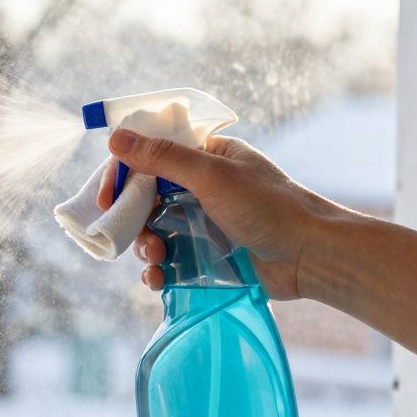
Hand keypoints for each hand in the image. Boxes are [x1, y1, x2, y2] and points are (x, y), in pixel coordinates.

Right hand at [98, 128, 346, 299]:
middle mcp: (203, 187)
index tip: (106, 198)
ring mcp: (205, 223)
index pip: (152, 156)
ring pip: (155, 232)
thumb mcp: (212, 175)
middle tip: (127, 233)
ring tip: (156, 259)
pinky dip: (158, 271)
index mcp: (207, 157)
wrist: (311, 256)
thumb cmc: (269, 207)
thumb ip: (163, 158)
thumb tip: (116, 137)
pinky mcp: (209, 257)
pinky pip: (171, 262)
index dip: (124, 174)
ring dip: (145, 246)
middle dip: (134, 218)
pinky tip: (158, 280)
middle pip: (148, 197)